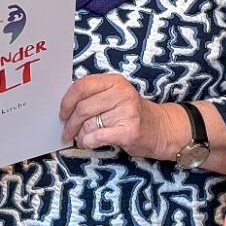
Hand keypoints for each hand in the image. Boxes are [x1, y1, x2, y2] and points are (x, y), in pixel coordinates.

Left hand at [59, 74, 183, 159]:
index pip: (82, 86)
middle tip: (67, 132)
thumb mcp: (117, 96)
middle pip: (82, 108)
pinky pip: (97, 137)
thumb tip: (66, 108)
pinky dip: (88, 142)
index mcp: (115, 82)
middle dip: (70, 123)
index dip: (67, 101)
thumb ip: (95, 97)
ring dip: (80, 135)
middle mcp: (122, 94)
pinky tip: (88, 143)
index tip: (62, 113)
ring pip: (88, 125)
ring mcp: (127, 112)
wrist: (162, 129)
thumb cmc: (133, 114)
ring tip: (82, 138)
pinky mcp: (129, 131)